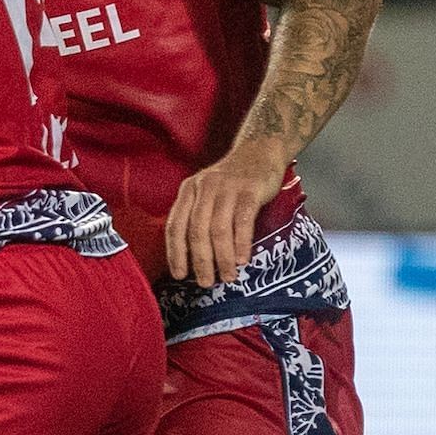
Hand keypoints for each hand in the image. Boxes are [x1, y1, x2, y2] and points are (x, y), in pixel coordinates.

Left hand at [163, 137, 290, 287]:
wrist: (259, 151)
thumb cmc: (231, 182)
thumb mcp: (206, 193)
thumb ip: (197, 217)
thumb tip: (192, 258)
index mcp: (188, 190)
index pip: (175, 226)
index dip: (176, 253)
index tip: (179, 275)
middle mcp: (204, 188)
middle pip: (197, 231)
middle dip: (201, 261)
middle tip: (206, 283)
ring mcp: (227, 188)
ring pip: (219, 229)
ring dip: (222, 258)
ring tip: (228, 277)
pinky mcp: (250, 190)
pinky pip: (243, 221)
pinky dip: (241, 243)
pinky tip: (242, 260)